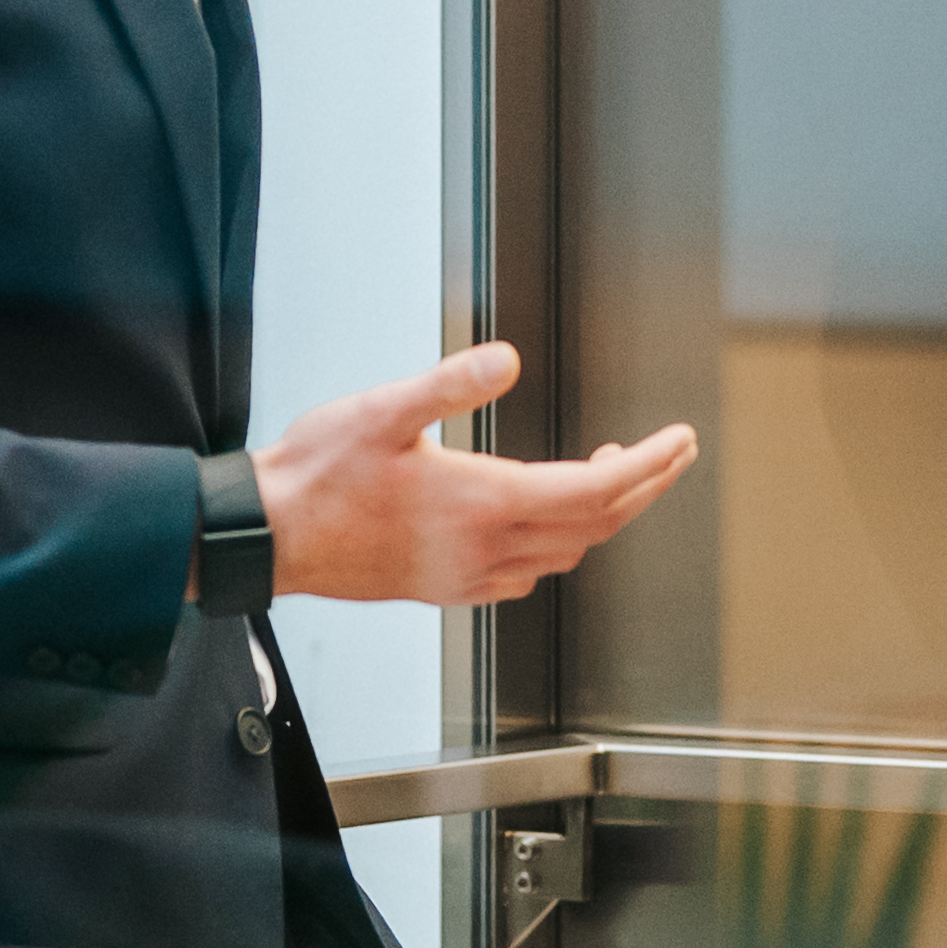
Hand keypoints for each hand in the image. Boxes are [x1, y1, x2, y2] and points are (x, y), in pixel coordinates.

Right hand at [259, 342, 695, 607]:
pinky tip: (545, 524)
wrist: (267, 535)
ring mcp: (466, 575)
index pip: (596, 490)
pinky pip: (525, 577)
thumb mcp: (382, 410)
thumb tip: (507, 359)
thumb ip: (451, 384)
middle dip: (644, 488)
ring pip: (565, 554)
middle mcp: (484, 548)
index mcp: (482, 502)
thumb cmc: (316, 475)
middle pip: (595, 526)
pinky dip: (557, 547)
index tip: (679, 441)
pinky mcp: (445, 587)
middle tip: (669, 455)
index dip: (649, 465)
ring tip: (613, 476)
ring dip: (602, 517)